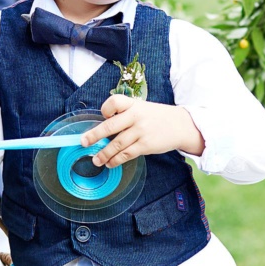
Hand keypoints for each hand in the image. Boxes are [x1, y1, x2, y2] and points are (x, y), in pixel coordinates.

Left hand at [80, 95, 204, 168]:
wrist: (181, 125)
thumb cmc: (156, 117)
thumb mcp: (142, 108)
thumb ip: (125, 114)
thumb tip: (102, 130)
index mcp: (133, 104)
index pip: (115, 102)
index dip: (106, 109)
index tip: (103, 115)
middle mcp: (136, 116)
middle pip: (110, 125)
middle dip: (94, 135)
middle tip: (83, 142)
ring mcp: (141, 131)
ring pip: (116, 144)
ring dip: (104, 154)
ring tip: (96, 160)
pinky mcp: (146, 145)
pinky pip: (126, 154)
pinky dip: (116, 160)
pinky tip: (110, 163)